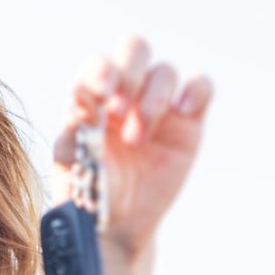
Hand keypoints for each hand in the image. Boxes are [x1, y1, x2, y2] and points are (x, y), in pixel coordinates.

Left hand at [54, 35, 211, 259]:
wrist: (120, 225)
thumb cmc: (90, 192)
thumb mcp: (74, 163)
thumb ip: (76, 129)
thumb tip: (80, 100)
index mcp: (93, 95)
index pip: (99, 64)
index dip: (102, 72)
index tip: (103, 96)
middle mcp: (126, 92)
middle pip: (134, 49)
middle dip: (130, 71)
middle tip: (120, 111)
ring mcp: (159, 104)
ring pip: (165, 71)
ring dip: (153, 99)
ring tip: (138, 140)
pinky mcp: (189, 121)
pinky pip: (200, 87)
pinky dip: (195, 90)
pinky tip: (182, 111)